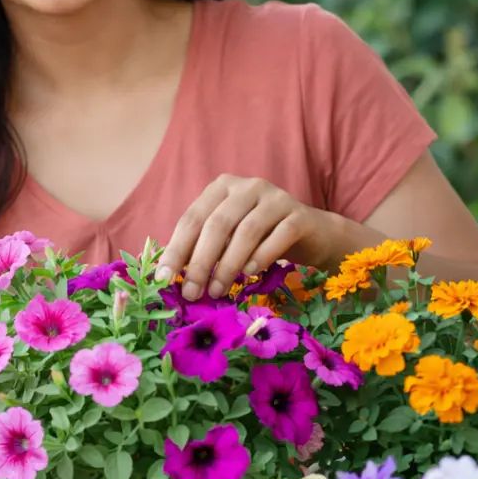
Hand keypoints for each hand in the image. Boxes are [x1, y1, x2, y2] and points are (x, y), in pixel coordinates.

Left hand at [156, 175, 339, 300]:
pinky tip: (250, 273)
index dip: (176, 249)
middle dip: (200, 261)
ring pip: (246, 231)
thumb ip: (203, 248)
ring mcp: (275, 197)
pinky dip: (261, 257)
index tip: (164, 278)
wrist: (313, 235)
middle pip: (217, 224)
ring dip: (228, 265)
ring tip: (217, 290)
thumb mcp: (228, 238)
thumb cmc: (262, 238)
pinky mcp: (299, 215)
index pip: (192, 218)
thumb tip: (172, 276)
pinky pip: (277, 237)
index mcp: (222, 188)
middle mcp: (247, 186)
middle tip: (191, 292)